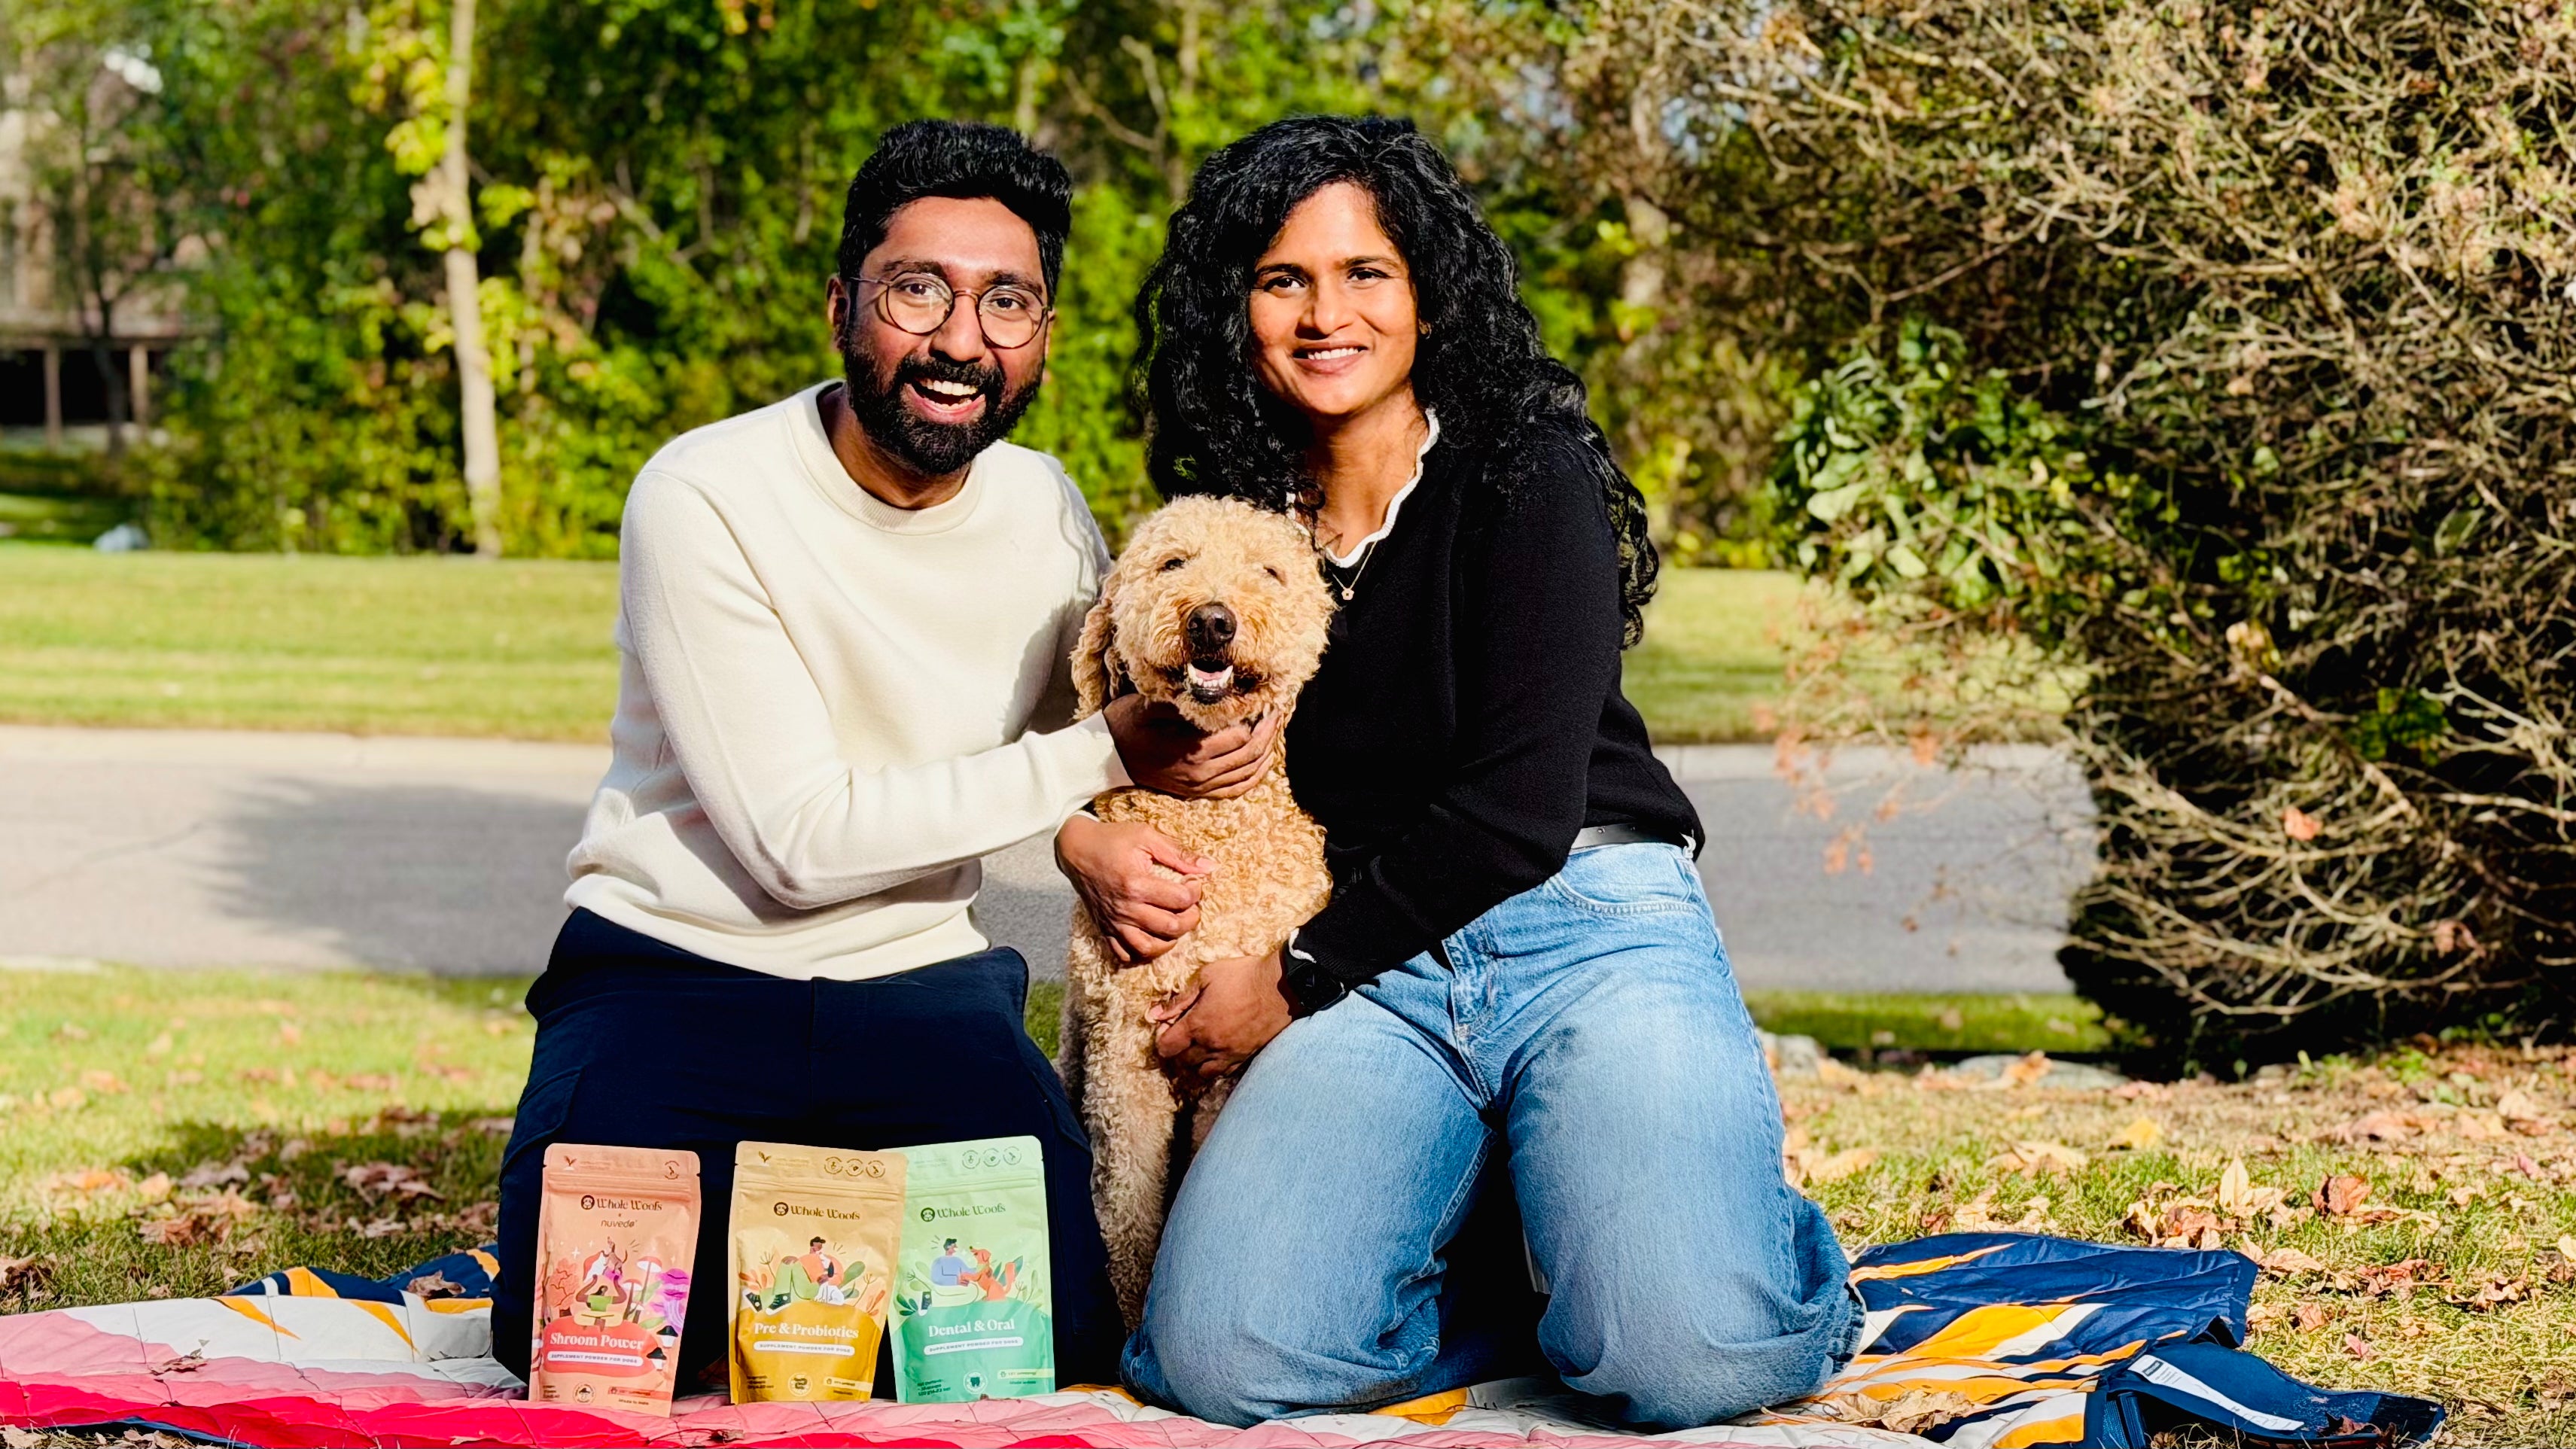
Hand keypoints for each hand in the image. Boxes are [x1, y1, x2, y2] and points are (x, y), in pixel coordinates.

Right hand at [1054, 814, 1208, 964]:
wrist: (1076, 850)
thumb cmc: (1112, 839)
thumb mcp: (1146, 836)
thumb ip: (1179, 852)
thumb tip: (1210, 867)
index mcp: (1136, 884)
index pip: (1180, 899)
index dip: (1196, 891)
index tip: (1194, 882)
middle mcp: (1125, 908)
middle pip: (1170, 928)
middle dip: (1190, 918)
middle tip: (1191, 905)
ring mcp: (1114, 922)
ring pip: (1149, 948)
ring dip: (1170, 941)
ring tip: (1175, 924)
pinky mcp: (1105, 929)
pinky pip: (1125, 954)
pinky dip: (1142, 952)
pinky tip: (1153, 937)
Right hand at [1104, 695, 1281, 799]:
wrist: (1106, 757)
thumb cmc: (1126, 725)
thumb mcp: (1151, 705)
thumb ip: (1186, 700)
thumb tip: (1218, 690)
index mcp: (1192, 750)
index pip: (1241, 735)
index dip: (1259, 718)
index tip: (1267, 700)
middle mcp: (1200, 773)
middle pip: (1250, 754)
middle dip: (1269, 732)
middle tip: (1276, 712)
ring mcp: (1198, 786)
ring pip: (1247, 773)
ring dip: (1266, 752)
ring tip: (1273, 730)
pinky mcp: (1196, 792)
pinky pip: (1235, 789)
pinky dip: (1253, 776)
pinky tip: (1262, 761)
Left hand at [1150, 948, 1292, 1079]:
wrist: (1281, 987)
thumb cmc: (1243, 976)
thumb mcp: (1206, 976)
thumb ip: (1180, 998)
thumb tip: (1155, 1013)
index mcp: (1197, 1025)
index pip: (1166, 1047)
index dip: (1161, 1039)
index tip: (1168, 1027)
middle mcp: (1211, 1045)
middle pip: (1182, 1062)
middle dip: (1177, 1051)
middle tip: (1182, 1034)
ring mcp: (1230, 1054)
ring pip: (1202, 1073)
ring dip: (1194, 1063)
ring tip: (1197, 1048)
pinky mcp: (1246, 1056)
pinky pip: (1223, 1072)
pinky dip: (1214, 1067)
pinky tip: (1215, 1053)